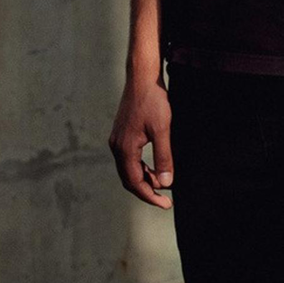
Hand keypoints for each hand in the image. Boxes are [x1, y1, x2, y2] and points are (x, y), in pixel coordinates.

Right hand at [109, 77, 173, 209]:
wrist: (142, 78)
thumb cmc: (153, 101)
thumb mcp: (162, 130)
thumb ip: (163, 157)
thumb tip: (166, 183)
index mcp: (125, 148)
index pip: (135, 182)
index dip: (150, 196)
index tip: (166, 204)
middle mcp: (116, 146)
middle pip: (129, 179)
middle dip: (146, 191)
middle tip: (165, 200)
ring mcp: (117, 140)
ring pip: (128, 170)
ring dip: (144, 180)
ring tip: (162, 184)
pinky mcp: (121, 135)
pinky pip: (129, 160)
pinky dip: (141, 168)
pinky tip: (154, 168)